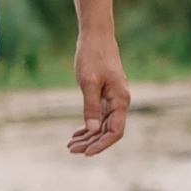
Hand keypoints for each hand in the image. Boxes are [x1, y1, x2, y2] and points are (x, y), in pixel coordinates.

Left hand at [67, 31, 129, 155]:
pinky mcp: (106, 94)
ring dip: (88, 136)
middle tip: (70, 149)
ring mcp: (113, 99)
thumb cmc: (92, 57)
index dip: (101, 144)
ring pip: (103, 125)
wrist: (96, 37)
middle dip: (91, 143)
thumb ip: (91, 106)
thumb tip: (92, 129)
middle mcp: (120, 102)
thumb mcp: (88, 82)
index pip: (114, 131)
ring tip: (70, 145)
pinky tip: (77, 133)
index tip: (85, 153)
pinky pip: (99, 116)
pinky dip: (88, 126)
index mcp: (120, 100)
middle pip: (108, 131)